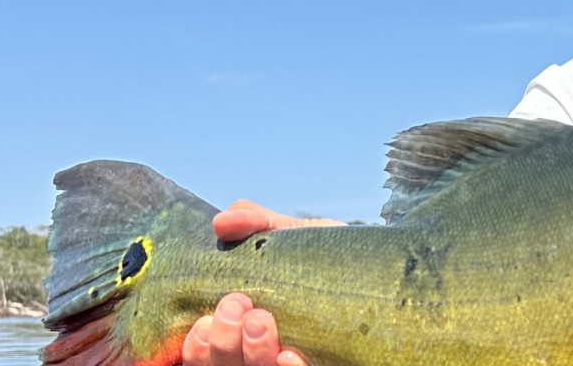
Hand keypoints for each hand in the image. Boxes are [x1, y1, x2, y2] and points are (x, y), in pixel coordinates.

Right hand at [181, 200, 342, 365]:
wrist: (375, 266)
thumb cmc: (318, 256)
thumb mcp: (288, 235)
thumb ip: (255, 223)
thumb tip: (223, 222)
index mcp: (235, 326)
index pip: (198, 349)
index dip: (196, 341)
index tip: (205, 316)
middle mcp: (255, 351)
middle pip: (221, 364)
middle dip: (222, 341)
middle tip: (238, 305)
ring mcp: (285, 361)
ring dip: (252, 353)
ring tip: (261, 321)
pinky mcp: (321, 363)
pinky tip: (291, 355)